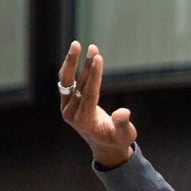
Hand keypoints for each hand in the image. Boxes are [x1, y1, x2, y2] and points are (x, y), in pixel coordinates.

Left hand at [58, 41, 135, 167]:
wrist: (104, 146)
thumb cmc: (117, 140)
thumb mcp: (125, 136)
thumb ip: (123, 125)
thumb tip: (124, 112)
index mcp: (84, 121)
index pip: (88, 93)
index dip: (94, 75)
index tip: (99, 57)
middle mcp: (71, 113)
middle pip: (75, 84)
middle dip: (84, 65)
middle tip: (92, 48)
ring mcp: (66, 107)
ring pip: (66, 81)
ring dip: (72, 62)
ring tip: (77, 44)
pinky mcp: (66, 102)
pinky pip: (66, 81)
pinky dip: (70, 67)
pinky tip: (75, 54)